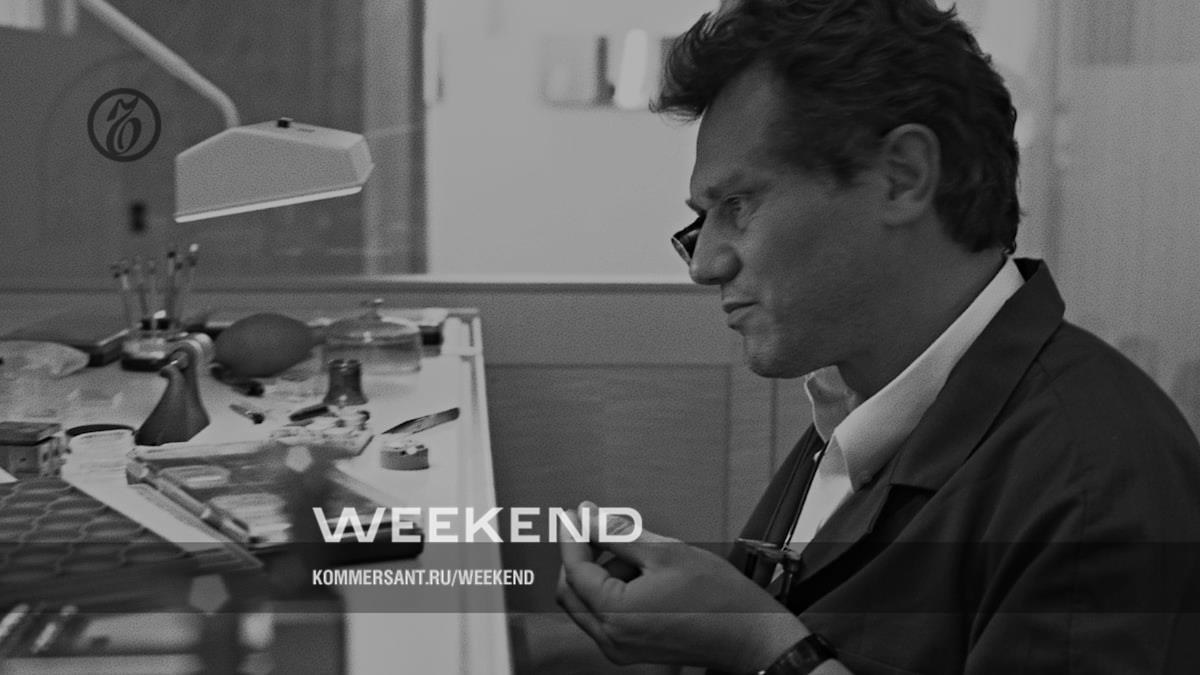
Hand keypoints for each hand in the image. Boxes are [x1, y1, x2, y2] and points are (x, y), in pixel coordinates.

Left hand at [556, 501, 807, 671]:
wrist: (749, 634)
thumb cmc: (717, 597)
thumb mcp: (664, 552)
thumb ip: (617, 534)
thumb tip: (587, 517)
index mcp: (615, 613)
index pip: (575, 569)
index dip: (572, 536)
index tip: (574, 514)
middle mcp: (611, 638)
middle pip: (571, 591)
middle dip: (581, 556)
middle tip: (598, 527)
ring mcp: (620, 649)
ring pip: (587, 604)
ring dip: (599, 574)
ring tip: (638, 555)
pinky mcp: (630, 651)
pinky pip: (605, 617)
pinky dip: (612, 592)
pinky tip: (641, 574)